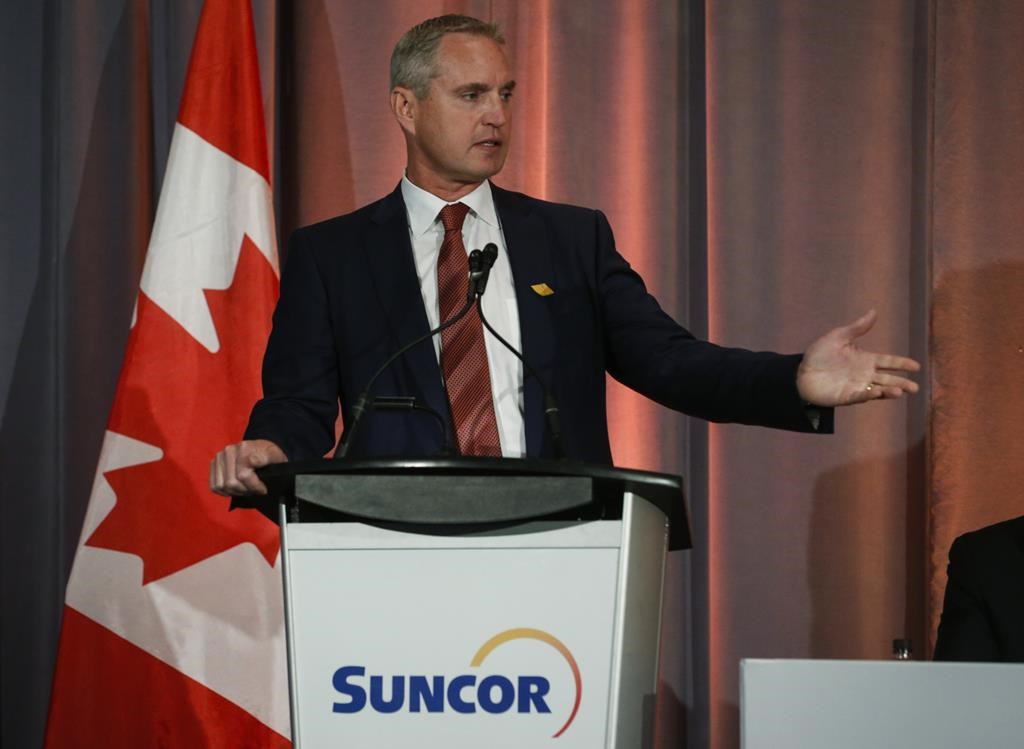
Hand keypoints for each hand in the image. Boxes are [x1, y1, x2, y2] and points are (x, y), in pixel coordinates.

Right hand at [210, 439, 287, 495]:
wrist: (261, 449)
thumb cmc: (269, 455)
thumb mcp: (275, 456)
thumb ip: (266, 458)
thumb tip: (252, 461)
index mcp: (244, 448)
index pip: (243, 475)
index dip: (254, 486)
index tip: (263, 489)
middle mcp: (229, 450)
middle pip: (231, 483)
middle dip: (245, 491)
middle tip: (255, 490)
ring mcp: (219, 457)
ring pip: (222, 486)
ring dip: (235, 492)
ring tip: (246, 489)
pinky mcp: (214, 464)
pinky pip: (214, 485)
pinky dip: (225, 491)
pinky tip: (236, 489)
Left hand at [796, 309, 920, 406]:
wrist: (800, 371)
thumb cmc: (819, 354)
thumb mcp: (838, 337)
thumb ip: (857, 327)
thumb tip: (874, 311)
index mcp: (866, 360)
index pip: (888, 362)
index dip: (902, 364)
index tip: (916, 366)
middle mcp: (865, 375)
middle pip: (888, 379)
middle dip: (902, 383)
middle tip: (915, 388)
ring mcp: (856, 386)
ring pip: (878, 390)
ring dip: (889, 391)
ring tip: (899, 391)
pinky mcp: (846, 396)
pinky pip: (859, 396)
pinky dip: (868, 395)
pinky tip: (877, 392)